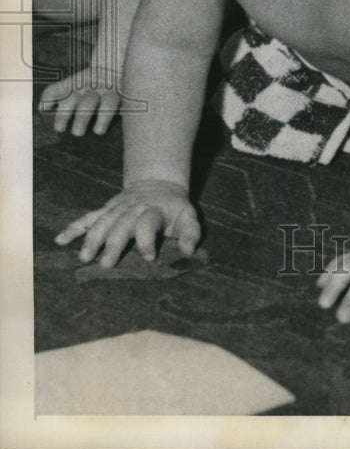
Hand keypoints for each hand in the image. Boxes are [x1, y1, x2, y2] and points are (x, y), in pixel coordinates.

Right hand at [40, 66, 121, 135]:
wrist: (111, 72)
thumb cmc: (117, 99)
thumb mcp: (125, 104)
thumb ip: (122, 117)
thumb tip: (120, 144)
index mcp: (112, 95)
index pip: (109, 103)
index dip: (104, 116)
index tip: (98, 131)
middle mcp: (95, 89)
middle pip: (88, 102)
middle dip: (81, 118)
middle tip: (77, 133)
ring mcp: (80, 85)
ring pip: (70, 98)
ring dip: (64, 114)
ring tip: (59, 128)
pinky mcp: (68, 83)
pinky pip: (55, 88)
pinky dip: (47, 98)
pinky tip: (43, 109)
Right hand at [54, 180, 199, 268]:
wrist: (158, 184)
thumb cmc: (174, 208)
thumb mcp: (189, 217)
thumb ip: (191, 234)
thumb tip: (190, 252)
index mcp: (154, 210)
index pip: (148, 223)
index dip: (148, 240)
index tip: (149, 257)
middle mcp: (133, 208)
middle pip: (121, 224)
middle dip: (113, 244)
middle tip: (106, 264)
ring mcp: (117, 208)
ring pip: (102, 221)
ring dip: (92, 238)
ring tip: (84, 257)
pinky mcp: (106, 209)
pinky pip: (88, 217)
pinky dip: (74, 227)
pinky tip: (60, 240)